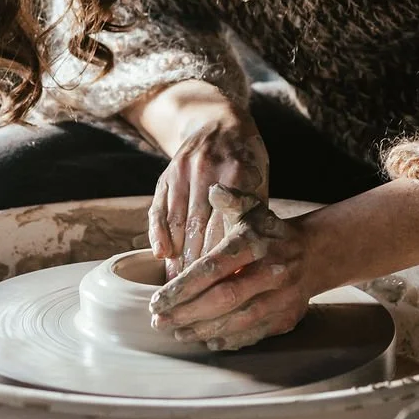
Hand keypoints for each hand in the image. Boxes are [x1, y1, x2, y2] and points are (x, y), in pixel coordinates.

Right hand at [147, 114, 267, 274]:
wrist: (219, 122)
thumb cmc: (247, 162)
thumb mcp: (260, 180)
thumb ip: (253, 215)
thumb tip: (248, 261)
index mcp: (239, 172)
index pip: (228, 224)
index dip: (224, 257)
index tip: (222, 286)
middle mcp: (208, 170)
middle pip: (200, 228)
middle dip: (196, 265)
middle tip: (195, 296)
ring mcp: (183, 171)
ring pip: (177, 222)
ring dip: (176, 256)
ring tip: (176, 286)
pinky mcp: (167, 174)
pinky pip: (158, 209)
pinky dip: (158, 234)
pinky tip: (160, 255)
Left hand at [148, 184, 316, 350]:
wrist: (312, 254)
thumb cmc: (268, 232)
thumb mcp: (251, 210)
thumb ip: (231, 200)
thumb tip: (213, 189)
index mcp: (254, 244)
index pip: (213, 268)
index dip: (183, 286)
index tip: (158, 299)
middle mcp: (270, 272)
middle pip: (223, 298)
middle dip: (187, 312)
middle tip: (159, 321)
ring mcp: (281, 297)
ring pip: (238, 320)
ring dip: (204, 329)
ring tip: (177, 332)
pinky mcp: (287, 317)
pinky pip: (255, 333)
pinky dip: (230, 340)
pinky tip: (207, 340)